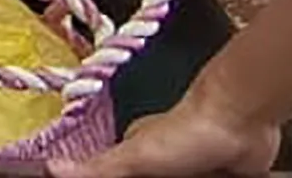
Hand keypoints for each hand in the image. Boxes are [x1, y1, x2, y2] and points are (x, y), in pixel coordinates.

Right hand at [50, 95, 279, 177]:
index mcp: (136, 151)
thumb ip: (97, 167)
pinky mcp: (223, 177)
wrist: (242, 120)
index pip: (121, 177)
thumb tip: (50, 168)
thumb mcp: (135, 156)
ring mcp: (194, 169)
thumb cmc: (187, 131)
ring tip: (198, 177)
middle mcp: (164, 162)